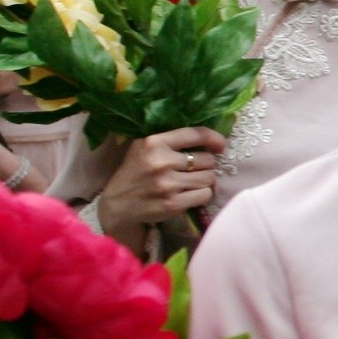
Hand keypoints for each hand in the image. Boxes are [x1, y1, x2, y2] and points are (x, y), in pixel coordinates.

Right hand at [94, 126, 224, 233]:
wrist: (117, 205)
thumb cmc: (135, 173)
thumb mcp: (144, 148)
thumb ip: (170, 140)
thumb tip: (209, 138)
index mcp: (154, 142)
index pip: (196, 134)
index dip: (215, 138)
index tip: (220, 146)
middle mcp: (161, 161)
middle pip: (208, 159)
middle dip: (205, 165)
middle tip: (194, 171)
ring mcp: (168, 184)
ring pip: (209, 178)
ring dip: (205, 181)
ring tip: (192, 183)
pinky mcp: (173, 203)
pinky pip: (205, 195)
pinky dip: (202, 195)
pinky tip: (190, 195)